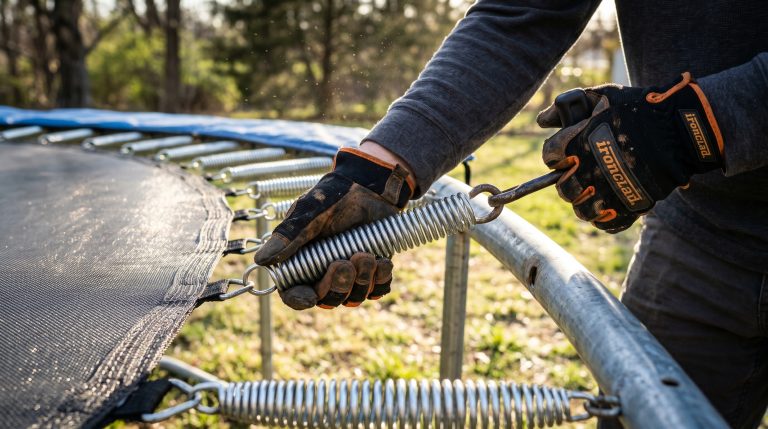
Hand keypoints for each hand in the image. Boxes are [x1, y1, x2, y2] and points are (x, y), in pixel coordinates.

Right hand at [254, 146, 414, 309]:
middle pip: (327, 300)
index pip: (294, 294)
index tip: (310, 296)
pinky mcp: (373, 272)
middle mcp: (324, 273)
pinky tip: (382, 260)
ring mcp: (350, 275)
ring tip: (366, 255)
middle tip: (344, 262)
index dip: (299, 299)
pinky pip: (378, 290)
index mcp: (301, 262)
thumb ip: (288, 236)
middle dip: (337, 286)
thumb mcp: (308, 212)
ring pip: (354, 298)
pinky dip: (380, 279)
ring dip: (361, 281)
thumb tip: (261, 260)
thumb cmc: (332, 196)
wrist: (368, 185)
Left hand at [537, 72, 723, 232]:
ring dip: (585, 201)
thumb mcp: (604, 96)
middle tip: (581, 173)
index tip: (566, 154)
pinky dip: (605, 218)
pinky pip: (606, 223)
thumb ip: (568, 106)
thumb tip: (541, 120)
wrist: (682, 129)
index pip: (549, 157)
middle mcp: (587, 170)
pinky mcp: (629, 207)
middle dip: (569, 181)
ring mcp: (607, 191)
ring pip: (581, 209)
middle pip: (563, 188)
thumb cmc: (642, 108)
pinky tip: (610, 204)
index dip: (556, 155)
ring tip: (596, 190)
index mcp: (576, 143)